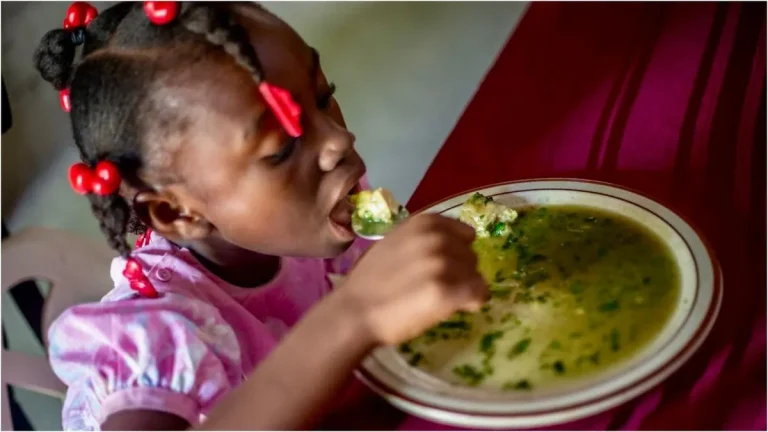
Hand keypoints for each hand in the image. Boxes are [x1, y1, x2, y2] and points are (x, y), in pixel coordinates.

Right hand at [331, 213, 487, 345]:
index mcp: (424, 223)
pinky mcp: (449, 291)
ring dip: (464, 288)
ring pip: (476, 275)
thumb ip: (420, 240)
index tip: (444, 267)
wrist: (354, 312)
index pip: (464, 234)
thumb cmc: (369, 282)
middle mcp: (437, 239)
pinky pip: (480, 294)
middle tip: (436, 287)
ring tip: (439, 299)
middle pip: (471, 256)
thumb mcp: (393, 243)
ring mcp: (444, 264)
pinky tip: (453, 308)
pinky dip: (472, 303)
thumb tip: (447, 247)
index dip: (456, 252)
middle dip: (460, 272)